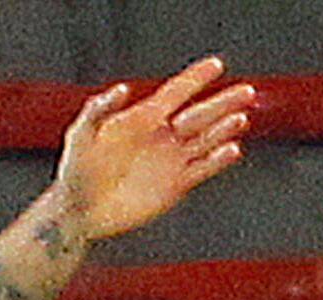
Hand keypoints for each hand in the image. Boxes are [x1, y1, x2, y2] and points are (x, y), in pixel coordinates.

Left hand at [48, 60, 254, 243]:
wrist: (79, 212)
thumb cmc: (76, 171)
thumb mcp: (80, 136)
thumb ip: (98, 110)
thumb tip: (121, 89)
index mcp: (142, 120)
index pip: (175, 94)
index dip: (195, 79)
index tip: (216, 65)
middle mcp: (161, 137)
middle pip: (199, 116)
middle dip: (222, 103)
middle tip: (246, 91)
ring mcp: (170, 162)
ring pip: (205, 141)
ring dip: (224, 130)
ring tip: (241, 118)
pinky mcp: (174, 186)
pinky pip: (202, 170)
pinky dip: (217, 160)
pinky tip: (232, 149)